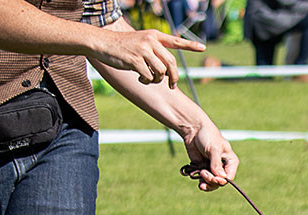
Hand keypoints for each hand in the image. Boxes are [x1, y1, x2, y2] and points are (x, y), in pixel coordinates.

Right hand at [88, 29, 204, 87]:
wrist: (103, 43)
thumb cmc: (123, 46)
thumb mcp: (141, 43)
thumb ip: (154, 52)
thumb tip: (167, 70)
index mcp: (154, 36)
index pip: (176, 41)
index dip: (190, 45)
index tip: (203, 47)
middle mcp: (151, 41)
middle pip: (171, 63)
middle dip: (173, 78)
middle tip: (171, 86)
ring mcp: (143, 50)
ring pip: (161, 72)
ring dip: (157, 80)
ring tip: (149, 79)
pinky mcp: (135, 60)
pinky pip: (148, 76)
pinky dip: (146, 81)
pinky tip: (140, 78)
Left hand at [183, 123, 237, 191]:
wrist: (194, 131)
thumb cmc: (208, 136)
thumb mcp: (214, 149)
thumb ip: (216, 164)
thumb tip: (220, 178)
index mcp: (231, 161)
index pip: (229, 177)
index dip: (222, 181)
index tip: (214, 179)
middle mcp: (223, 167)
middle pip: (220, 182)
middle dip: (212, 180)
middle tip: (203, 172)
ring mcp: (213, 169)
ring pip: (212, 184)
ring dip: (206, 182)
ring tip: (200, 173)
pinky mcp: (203, 169)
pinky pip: (204, 181)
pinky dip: (201, 182)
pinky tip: (198, 181)